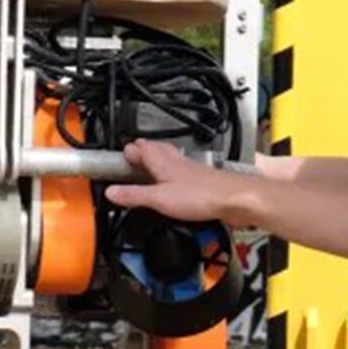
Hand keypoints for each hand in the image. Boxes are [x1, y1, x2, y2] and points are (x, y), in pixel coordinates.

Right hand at [103, 140, 242, 224]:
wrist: (236, 199)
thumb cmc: (202, 195)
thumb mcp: (159, 199)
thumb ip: (134, 195)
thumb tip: (111, 192)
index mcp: (163, 163)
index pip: (142, 149)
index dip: (131, 150)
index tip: (123, 152)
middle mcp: (178, 162)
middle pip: (158, 149)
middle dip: (145, 150)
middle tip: (136, 152)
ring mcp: (193, 170)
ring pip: (172, 158)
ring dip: (161, 158)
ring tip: (154, 163)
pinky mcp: (204, 181)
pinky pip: (185, 172)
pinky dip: (177, 173)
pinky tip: (178, 182)